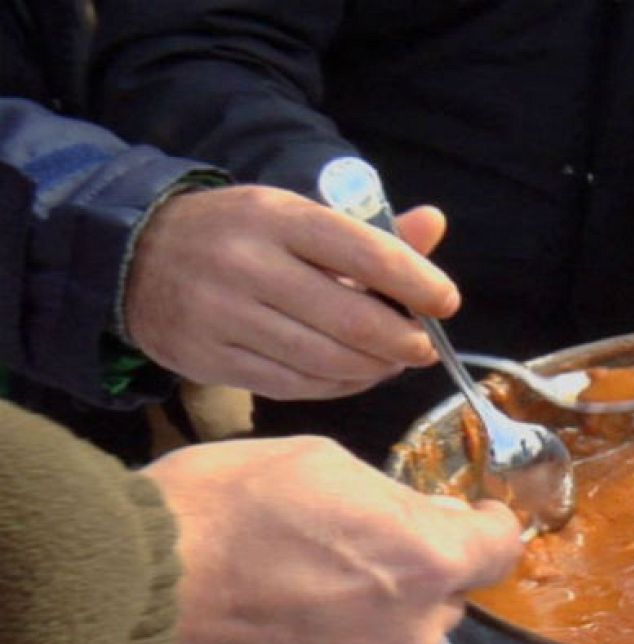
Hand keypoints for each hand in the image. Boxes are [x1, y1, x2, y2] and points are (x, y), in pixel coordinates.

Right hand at [125, 186, 459, 399]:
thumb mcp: (296, 216)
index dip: (417, 283)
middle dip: (403, 340)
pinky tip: (355, 375)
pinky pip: (294, 385)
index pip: (365, 252)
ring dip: (374, 368)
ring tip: (393, 361)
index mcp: (277, 217)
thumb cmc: (240, 235)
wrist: (134, 258)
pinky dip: (337, 385)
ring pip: (325, 360)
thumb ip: (368, 231)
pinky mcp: (208, 359)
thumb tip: (434, 224)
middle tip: (424, 346)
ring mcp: (223, 316)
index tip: (446, 302)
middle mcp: (247, 264)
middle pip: (351, 319)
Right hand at [143, 436, 521, 643]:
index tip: (470, 514)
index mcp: (427, 560)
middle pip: (446, 594)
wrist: (132, 601)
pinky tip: (287, 625)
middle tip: (356, 540)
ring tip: (305, 584)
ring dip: (377, 610)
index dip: (488, 525)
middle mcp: (417, 630)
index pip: (500, 548)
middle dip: (418, 567)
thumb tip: (437, 516)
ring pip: (400, 635)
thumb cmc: (223, 510)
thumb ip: (391, 495)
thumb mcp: (316, 463)